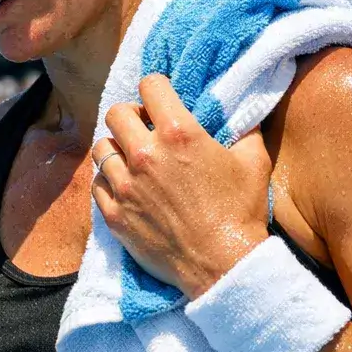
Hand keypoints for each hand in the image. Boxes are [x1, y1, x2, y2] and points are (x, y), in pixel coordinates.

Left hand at [91, 73, 271, 300]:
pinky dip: (108, 182)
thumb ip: (243, 129)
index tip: (160, 100)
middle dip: (131, 115)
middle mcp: (145, 155)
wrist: (222, 266)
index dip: (156, 88)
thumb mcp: (253, 161)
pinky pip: (97, 184)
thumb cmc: (241, 212)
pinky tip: (126, 187)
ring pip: (101, 148)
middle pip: (116, 113)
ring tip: (131, 159)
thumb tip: (240, 110)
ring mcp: (125, 186)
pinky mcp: (114, 215)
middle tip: (143, 129)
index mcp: (178, 134)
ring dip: (116, 148)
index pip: (150, 85)